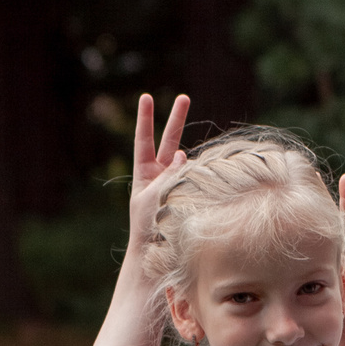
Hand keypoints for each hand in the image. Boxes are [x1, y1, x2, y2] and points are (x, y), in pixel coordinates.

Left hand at [125, 91, 190, 243]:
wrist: (155, 248)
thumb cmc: (147, 223)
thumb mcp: (154, 195)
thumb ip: (168, 174)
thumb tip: (182, 155)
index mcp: (144, 171)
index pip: (144, 139)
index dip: (145, 118)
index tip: (146, 97)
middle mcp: (160, 172)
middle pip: (169, 139)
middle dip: (177, 119)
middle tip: (184, 97)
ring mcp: (175, 181)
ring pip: (187, 160)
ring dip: (192, 163)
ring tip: (186, 179)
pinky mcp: (188, 190)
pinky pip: (196, 178)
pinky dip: (198, 179)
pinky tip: (200, 189)